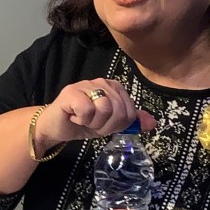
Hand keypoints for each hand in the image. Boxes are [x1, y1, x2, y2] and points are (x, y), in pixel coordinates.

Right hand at [32, 78, 156, 152]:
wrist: (56, 127)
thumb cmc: (83, 123)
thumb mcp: (111, 125)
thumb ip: (131, 122)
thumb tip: (153, 123)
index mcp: (115, 88)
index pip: (130, 111)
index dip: (118, 125)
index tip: (103, 124)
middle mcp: (102, 82)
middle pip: (119, 110)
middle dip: (106, 125)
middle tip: (92, 124)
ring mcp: (85, 85)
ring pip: (105, 108)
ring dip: (93, 122)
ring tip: (83, 119)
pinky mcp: (71, 92)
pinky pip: (87, 109)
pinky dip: (81, 119)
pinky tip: (73, 116)